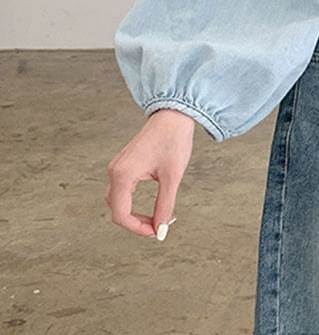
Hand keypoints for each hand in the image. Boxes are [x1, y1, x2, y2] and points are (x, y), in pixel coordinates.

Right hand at [105, 108, 195, 238]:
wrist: (173, 115)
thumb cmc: (173, 141)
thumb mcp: (172, 177)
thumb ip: (165, 205)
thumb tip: (161, 230)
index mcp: (123, 175)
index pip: (120, 215)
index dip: (137, 228)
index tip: (157, 232)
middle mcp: (114, 171)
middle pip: (116, 210)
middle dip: (136, 223)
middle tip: (158, 227)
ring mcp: (116, 167)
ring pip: (117, 201)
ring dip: (133, 213)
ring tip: (156, 217)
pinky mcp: (123, 164)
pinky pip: (121, 190)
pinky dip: (132, 202)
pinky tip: (150, 205)